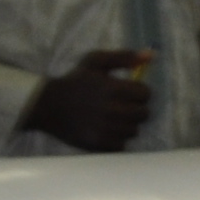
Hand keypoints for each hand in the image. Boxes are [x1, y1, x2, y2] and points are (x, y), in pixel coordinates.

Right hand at [22, 51, 155, 153]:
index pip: (145, 94)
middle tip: (121, 106)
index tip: (128, 93)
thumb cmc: (75, 81)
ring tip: (112, 118)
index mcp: (114, 88)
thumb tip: (151, 55)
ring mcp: (107, 129)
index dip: (138, 92)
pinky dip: (117, 139)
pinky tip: (106, 130)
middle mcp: (113, 110)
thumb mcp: (96, 61)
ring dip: (126, 124)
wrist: (48, 105)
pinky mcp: (100, 144)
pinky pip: (122, 145)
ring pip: (134, 130)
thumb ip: (124, 57)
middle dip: (135, 108)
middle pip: (143, 114)